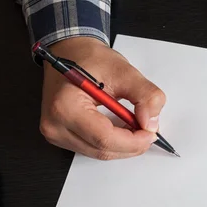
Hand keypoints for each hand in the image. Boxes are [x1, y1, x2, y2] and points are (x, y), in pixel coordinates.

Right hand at [39, 37, 165, 159]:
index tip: (151, 133)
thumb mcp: (125, 71)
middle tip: (150, 130)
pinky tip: (123, 129)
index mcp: (65, 106)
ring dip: (123, 145)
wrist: (70, 53)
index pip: (104, 138)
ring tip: (137, 126)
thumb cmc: (90, 59)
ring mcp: (55, 133)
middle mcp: (54, 124)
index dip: (133, 141)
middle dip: (132, 145)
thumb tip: (151, 123)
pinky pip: (93, 148)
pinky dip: (113, 143)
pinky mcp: (61, 136)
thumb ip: (145, 96)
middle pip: (102, 150)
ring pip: (100, 153)